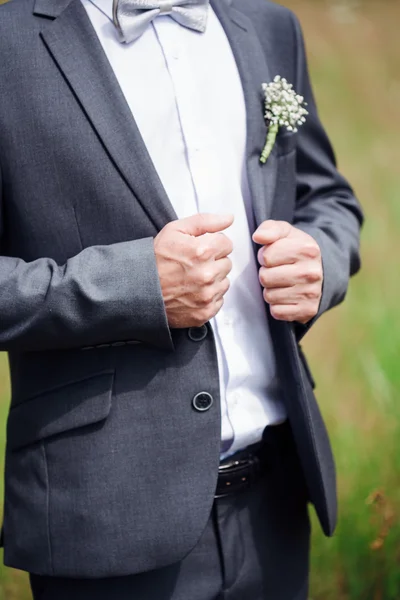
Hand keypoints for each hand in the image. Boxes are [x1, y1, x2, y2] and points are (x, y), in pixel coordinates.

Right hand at [154, 213, 233, 327]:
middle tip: (193, 264)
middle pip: (227, 263)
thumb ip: (205, 221)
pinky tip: (193, 292)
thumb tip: (229, 218)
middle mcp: (207, 275)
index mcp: (202, 252)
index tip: (200, 249)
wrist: (140, 290)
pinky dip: (209, 296)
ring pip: (224, 282)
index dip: (213, 244)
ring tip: (192, 278)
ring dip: (213, 279)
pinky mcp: (205, 312)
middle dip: (213, 261)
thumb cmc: (155, 259)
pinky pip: (219, 300)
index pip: (226, 243)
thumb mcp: (175, 230)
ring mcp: (207, 295)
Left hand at [253, 220, 322, 323]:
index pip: (266, 257)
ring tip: (281, 283)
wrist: (320, 270)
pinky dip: (276, 306)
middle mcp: (312, 272)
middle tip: (276, 271)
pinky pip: (276, 312)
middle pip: (265, 277)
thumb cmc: (295, 250)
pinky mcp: (308, 310)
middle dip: (266, 274)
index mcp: (307, 250)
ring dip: (270, 290)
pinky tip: (285, 296)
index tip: (273, 257)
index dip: (265, 256)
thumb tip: (258, 237)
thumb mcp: (285, 233)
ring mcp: (311, 293)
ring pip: (269, 296)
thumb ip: (270, 229)